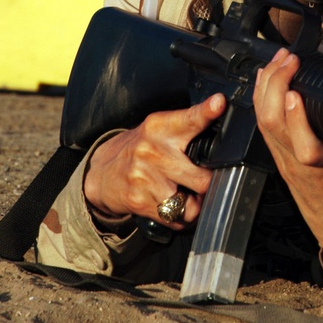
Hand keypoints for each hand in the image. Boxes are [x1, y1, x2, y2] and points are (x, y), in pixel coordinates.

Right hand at [83, 93, 225, 228]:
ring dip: (194, 203)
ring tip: (187, 193)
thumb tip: (221, 115)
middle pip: (201, 178)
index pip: (190, 119)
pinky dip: (180, 216)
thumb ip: (190, 125)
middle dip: (209, 185)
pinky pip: (175, 218)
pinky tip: (173, 204)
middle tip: (207, 180)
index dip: (206, 112)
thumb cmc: (140, 148)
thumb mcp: (161, 128)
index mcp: (162, 127)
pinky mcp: (139, 201)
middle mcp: (153, 150)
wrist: (101, 173)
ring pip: (190, 205)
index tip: (219, 103)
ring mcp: (145, 177)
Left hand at [254, 49, 322, 287]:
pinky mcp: (283, 168)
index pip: (307, 148)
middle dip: (275, 85)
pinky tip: (268, 87)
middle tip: (287, 58)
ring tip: (276, 63)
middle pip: (275, 127)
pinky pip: (267, 132)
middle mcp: (305, 168)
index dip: (296, 120)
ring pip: (265, 126)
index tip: (296, 92)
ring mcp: (289, 168)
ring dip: (266, 89)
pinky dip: (264, 104)